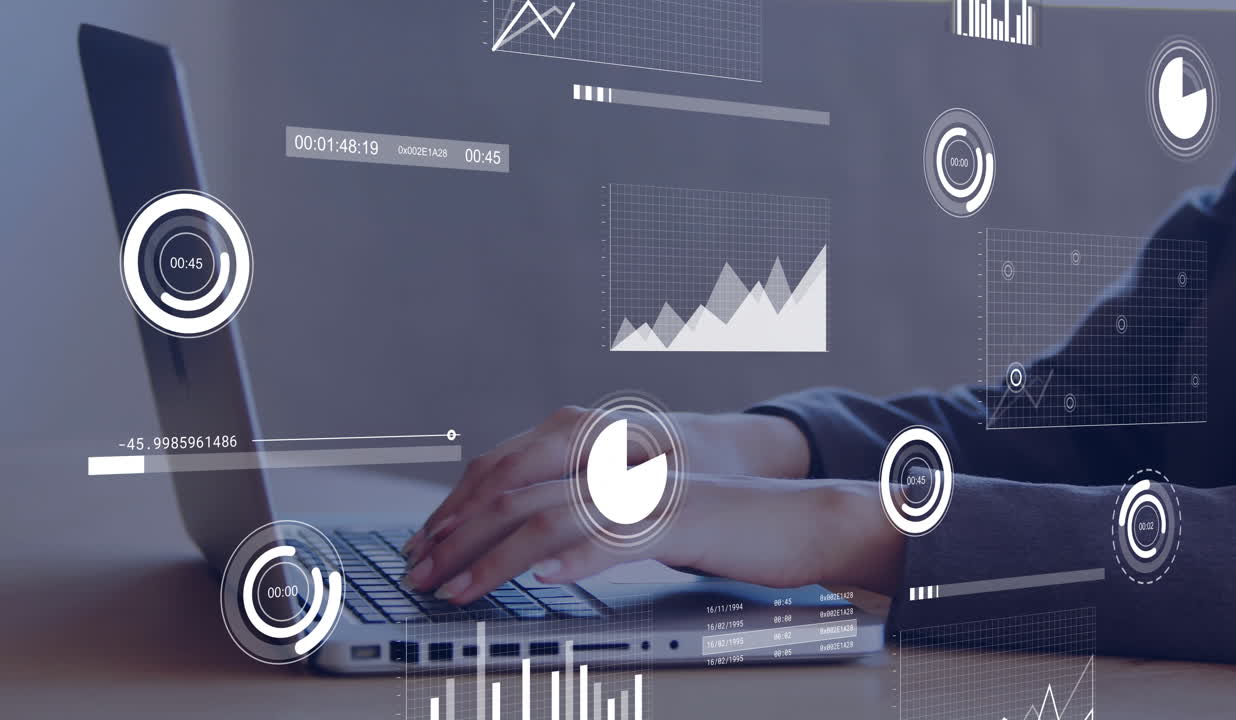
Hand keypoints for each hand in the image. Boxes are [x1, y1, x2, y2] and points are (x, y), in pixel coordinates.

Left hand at [402, 474, 904, 601]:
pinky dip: (577, 558)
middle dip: (460, 535)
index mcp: (607, 459)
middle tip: (420, 572)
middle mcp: (620, 465)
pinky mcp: (682, 521)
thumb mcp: (644, 519)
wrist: (798, 520)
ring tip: (458, 587)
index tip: (425, 545)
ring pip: (556, 516)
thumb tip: (535, 553)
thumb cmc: (720, 526)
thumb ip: (593, 523)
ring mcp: (650, 490)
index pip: (515, 472)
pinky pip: (620, 538)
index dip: (463, 508)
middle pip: (521, 491)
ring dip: (498, 557)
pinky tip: (544, 577)